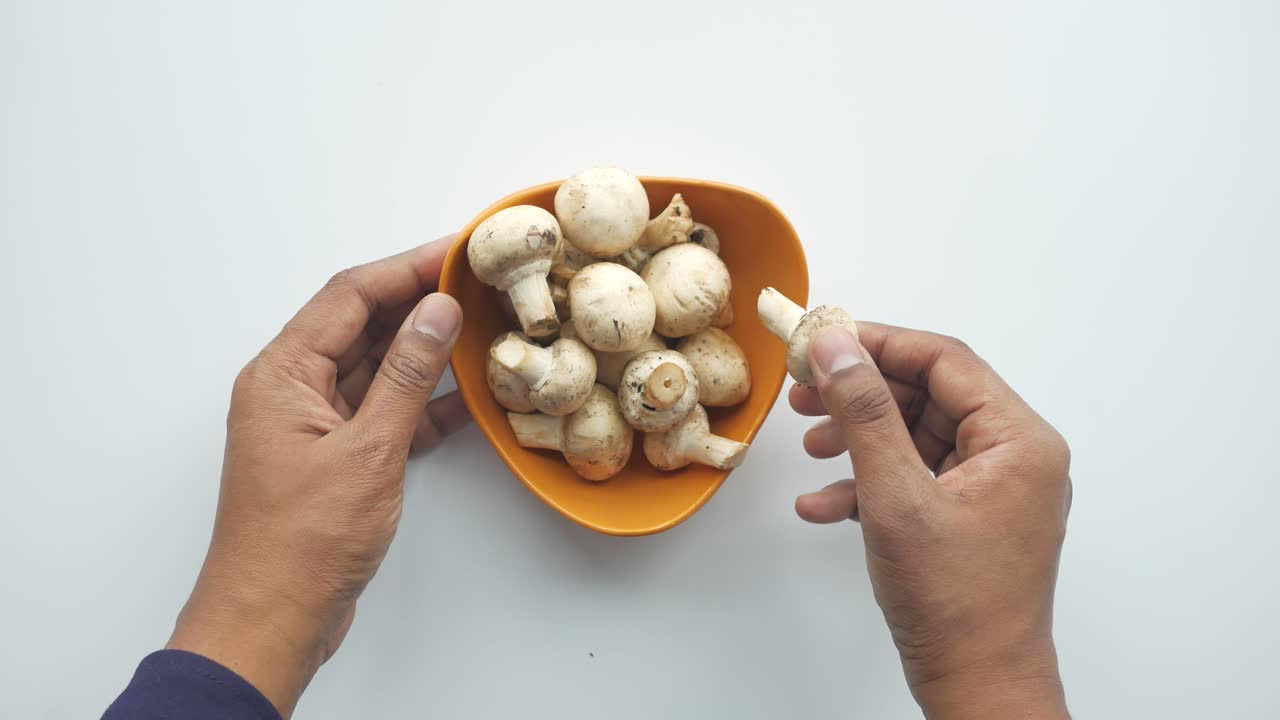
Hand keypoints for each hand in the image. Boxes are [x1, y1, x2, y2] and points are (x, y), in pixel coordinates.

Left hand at [167, 236, 467, 716]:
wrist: (271, 622)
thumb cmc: (303, 543)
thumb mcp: (369, 450)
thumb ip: (407, 376)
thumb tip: (437, 311)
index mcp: (281, 374)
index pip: (349, 296)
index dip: (405, 267)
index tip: (457, 249)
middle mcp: (290, 389)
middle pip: (360, 324)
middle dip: (417, 302)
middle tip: (476, 281)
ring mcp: (312, 424)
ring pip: (373, 367)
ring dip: (423, 352)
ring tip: (479, 329)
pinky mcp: (333, 457)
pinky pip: (380, 410)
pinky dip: (420, 404)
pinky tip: (464, 401)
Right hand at [790, 323, 1070, 718]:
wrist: (978, 687)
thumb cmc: (956, 605)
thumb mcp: (895, 496)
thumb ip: (864, 412)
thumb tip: (837, 345)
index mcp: (1019, 441)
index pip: (945, 361)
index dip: (878, 344)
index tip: (823, 342)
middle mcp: (1016, 457)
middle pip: (929, 395)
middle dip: (861, 395)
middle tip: (806, 393)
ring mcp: (995, 490)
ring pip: (917, 436)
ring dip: (859, 438)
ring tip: (811, 446)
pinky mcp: (971, 518)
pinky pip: (917, 477)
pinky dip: (869, 484)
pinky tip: (823, 504)